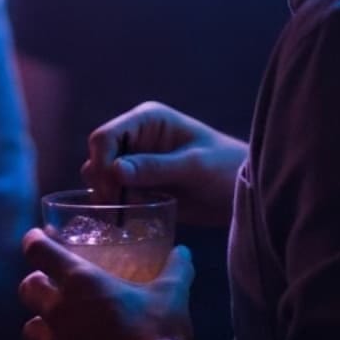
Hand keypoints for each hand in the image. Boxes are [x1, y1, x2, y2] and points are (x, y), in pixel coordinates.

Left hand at [19, 228, 193, 339]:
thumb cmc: (158, 329)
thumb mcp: (172, 292)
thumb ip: (176, 268)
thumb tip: (183, 251)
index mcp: (81, 282)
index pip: (39, 252)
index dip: (34, 241)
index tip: (37, 238)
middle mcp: (60, 311)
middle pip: (26, 289)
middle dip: (35, 283)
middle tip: (50, 283)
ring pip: (30, 329)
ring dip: (42, 323)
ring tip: (59, 325)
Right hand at [81, 102, 245, 226]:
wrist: (242, 191)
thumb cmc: (225, 168)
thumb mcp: (194, 167)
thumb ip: (157, 167)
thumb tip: (116, 170)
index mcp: (147, 120)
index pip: (105, 136)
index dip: (102, 162)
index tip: (114, 190)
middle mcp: (136, 137)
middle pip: (97, 156)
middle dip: (102, 182)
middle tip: (118, 207)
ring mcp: (136, 162)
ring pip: (100, 176)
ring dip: (106, 195)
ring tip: (125, 214)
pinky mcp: (139, 184)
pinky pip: (113, 193)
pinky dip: (114, 206)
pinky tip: (127, 219)